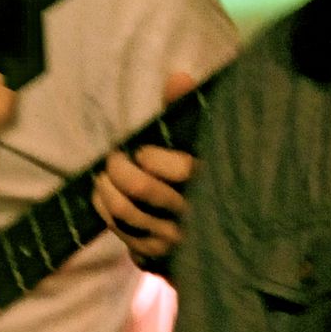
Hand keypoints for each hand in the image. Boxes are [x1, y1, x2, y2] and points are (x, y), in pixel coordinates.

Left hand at [92, 71, 197, 268]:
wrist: (226, 239)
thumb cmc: (209, 178)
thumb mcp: (202, 144)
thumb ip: (187, 110)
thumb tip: (178, 75)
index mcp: (212, 186)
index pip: (179, 170)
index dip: (152, 157)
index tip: (143, 152)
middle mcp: (194, 216)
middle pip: (141, 189)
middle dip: (118, 169)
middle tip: (115, 158)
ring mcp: (174, 240)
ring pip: (126, 212)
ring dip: (106, 190)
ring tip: (105, 176)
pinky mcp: (157, 256)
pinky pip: (121, 233)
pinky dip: (105, 211)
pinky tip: (104, 196)